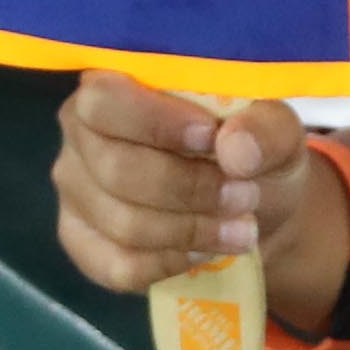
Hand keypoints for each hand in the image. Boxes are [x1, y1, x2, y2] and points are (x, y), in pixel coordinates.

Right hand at [50, 72, 316, 303]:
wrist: (250, 204)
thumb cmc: (250, 148)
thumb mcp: (275, 130)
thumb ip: (263, 129)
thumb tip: (235, 149)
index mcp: (114, 83)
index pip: (104, 100)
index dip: (155, 122)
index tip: (212, 139)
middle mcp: (80, 133)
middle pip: (116, 169)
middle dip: (189, 189)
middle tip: (244, 197)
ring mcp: (75, 191)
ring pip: (121, 223)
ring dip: (188, 231)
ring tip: (241, 230)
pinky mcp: (82, 242)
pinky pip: (117, 266)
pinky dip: (170, 263)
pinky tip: (204, 252)